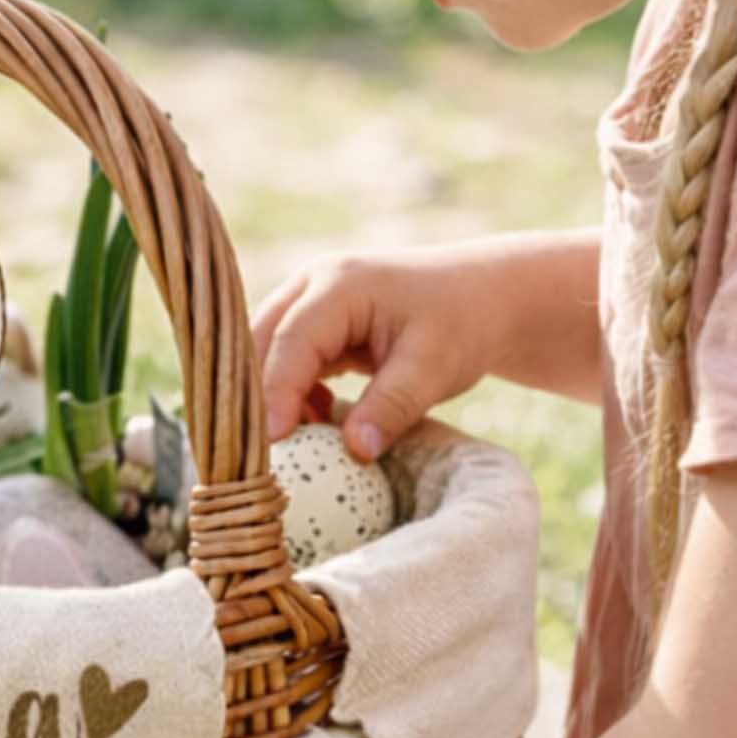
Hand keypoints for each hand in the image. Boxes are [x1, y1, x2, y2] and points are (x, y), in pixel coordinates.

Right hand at [253, 239, 513, 459]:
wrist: (481, 299)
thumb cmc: (459, 325)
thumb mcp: (434, 368)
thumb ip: (392, 407)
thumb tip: (355, 450)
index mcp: (339, 284)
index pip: (292, 340)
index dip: (276, 391)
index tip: (273, 441)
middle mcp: (312, 286)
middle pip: (261, 341)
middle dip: (255, 395)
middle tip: (260, 453)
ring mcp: (308, 302)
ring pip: (266, 351)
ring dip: (269, 395)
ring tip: (286, 445)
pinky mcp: (314, 326)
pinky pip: (284, 360)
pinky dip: (289, 393)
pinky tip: (314, 422)